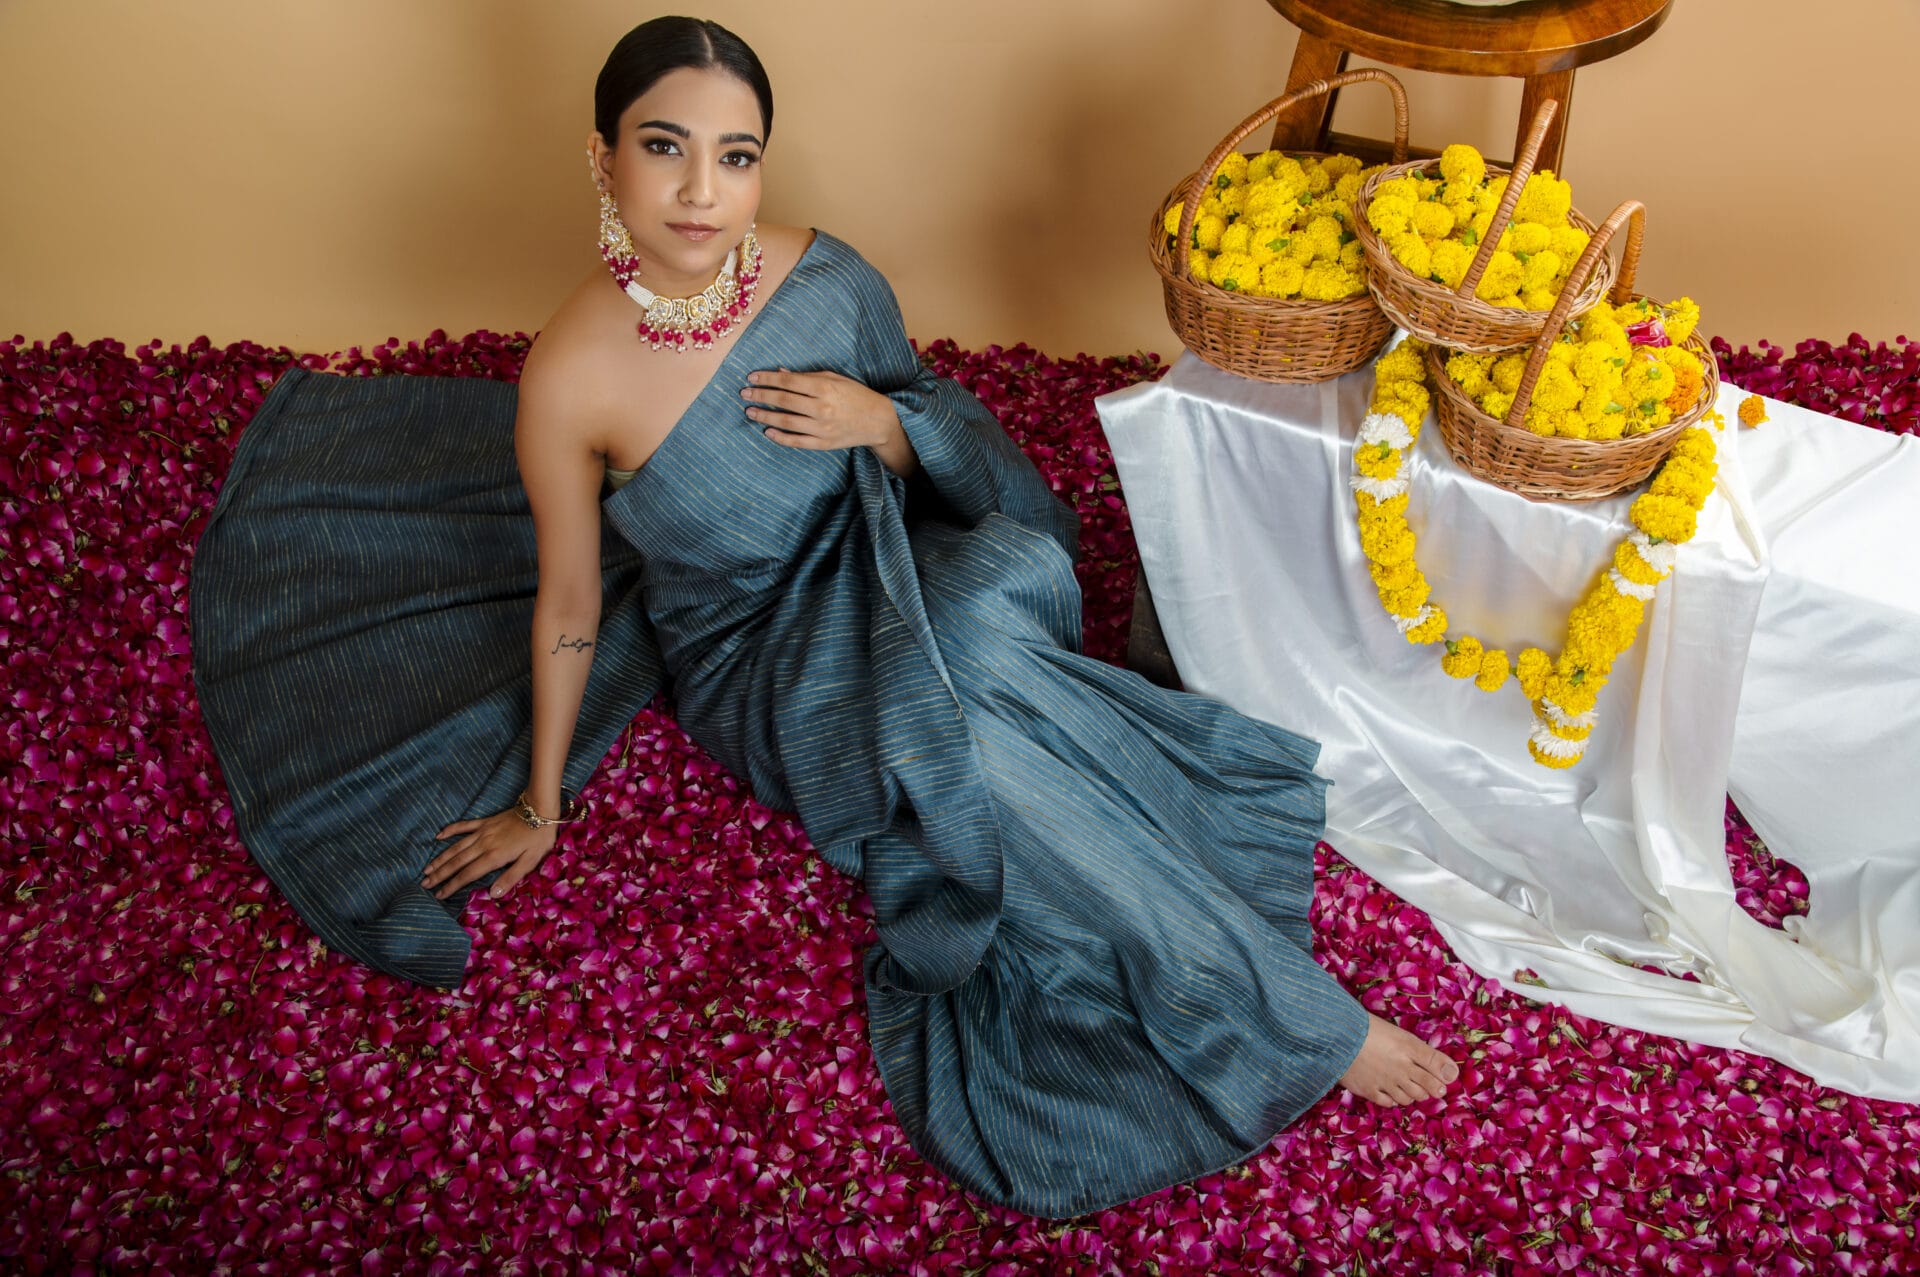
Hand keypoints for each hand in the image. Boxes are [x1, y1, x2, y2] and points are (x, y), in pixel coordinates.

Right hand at [422, 810, 557, 900]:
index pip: (467, 875)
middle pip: (456, 862)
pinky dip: (450, 830)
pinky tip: (438, 836)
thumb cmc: (538, 837)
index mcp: (494, 857)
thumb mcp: (530, 861)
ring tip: (426, 869)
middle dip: (439, 874)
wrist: (540, 809)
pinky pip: (463, 826)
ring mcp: (482, 832)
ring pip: (456, 847)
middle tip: (424, 884)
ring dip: (440, 858)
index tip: (438, 895)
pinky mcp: (485, 822)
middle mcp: (483, 844)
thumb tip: (493, 894)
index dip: (452, 886)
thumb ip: (511, 878)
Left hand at [741, 368, 903, 452]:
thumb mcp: (834, 378)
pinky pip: (796, 441)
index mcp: (824, 387)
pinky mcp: (823, 443)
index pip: (788, 382)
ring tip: (750, 411)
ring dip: (765, 416)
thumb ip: (807, 376)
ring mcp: (822, 427)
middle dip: (761, 396)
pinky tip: (767, 431)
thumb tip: (779, 372)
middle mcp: (822, 408)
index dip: (767, 379)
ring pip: (787, 422)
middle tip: (744, 394)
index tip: (751, 377)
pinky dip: (780, 437)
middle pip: (784, 401)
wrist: (878, 420)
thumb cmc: (856, 395)